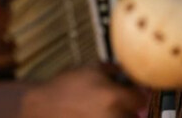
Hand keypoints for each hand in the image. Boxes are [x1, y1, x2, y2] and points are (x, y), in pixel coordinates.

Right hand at [23, 64, 148, 117]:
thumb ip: (117, 71)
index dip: (137, 94)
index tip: (133, 93)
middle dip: (128, 108)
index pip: (141, 100)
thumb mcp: (93, 68)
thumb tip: (133, 76)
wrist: (39, 107)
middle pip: (134, 116)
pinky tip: (94, 114)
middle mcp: (112, 116)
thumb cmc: (65, 86)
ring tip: (101, 109)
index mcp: (114, 97)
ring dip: (118, 115)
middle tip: (116, 102)